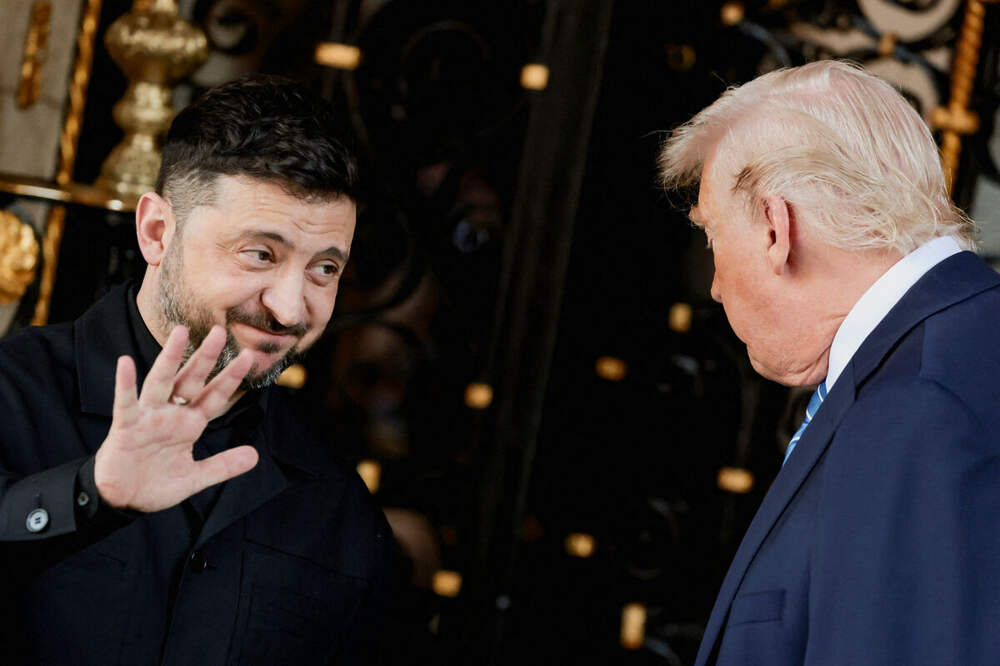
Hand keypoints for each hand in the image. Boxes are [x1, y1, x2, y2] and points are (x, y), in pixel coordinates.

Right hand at [94, 324, 257, 511]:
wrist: (123, 500)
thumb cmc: (155, 484)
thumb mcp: (195, 477)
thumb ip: (222, 465)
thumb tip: (254, 456)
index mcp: (190, 424)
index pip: (215, 396)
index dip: (231, 377)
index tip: (249, 356)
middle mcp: (171, 415)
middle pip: (191, 380)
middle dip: (206, 357)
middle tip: (221, 331)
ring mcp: (148, 418)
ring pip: (161, 382)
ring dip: (170, 357)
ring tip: (181, 333)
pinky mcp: (126, 427)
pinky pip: (126, 403)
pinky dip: (125, 384)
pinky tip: (126, 363)